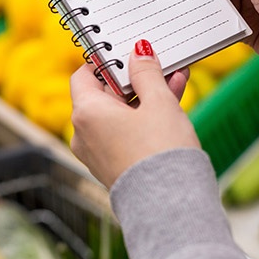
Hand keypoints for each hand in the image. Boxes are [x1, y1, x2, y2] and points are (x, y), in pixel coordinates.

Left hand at [69, 40, 200, 188]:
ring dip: (144, 97)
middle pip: (105, 95)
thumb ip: (147, 73)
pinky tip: (171, 105)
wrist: (171, 206)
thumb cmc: (161, 152)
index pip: (85, 74)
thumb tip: (138, 53)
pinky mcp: (113, 167)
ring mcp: (97, 153)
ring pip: (119, 114)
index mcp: (86, 113)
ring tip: (175, 80)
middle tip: (160, 64)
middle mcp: (84, 134)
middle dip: (135, 79)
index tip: (127, 52)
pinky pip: (124, 133)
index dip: (106, 61)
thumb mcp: (158, 102)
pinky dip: (143, 119)